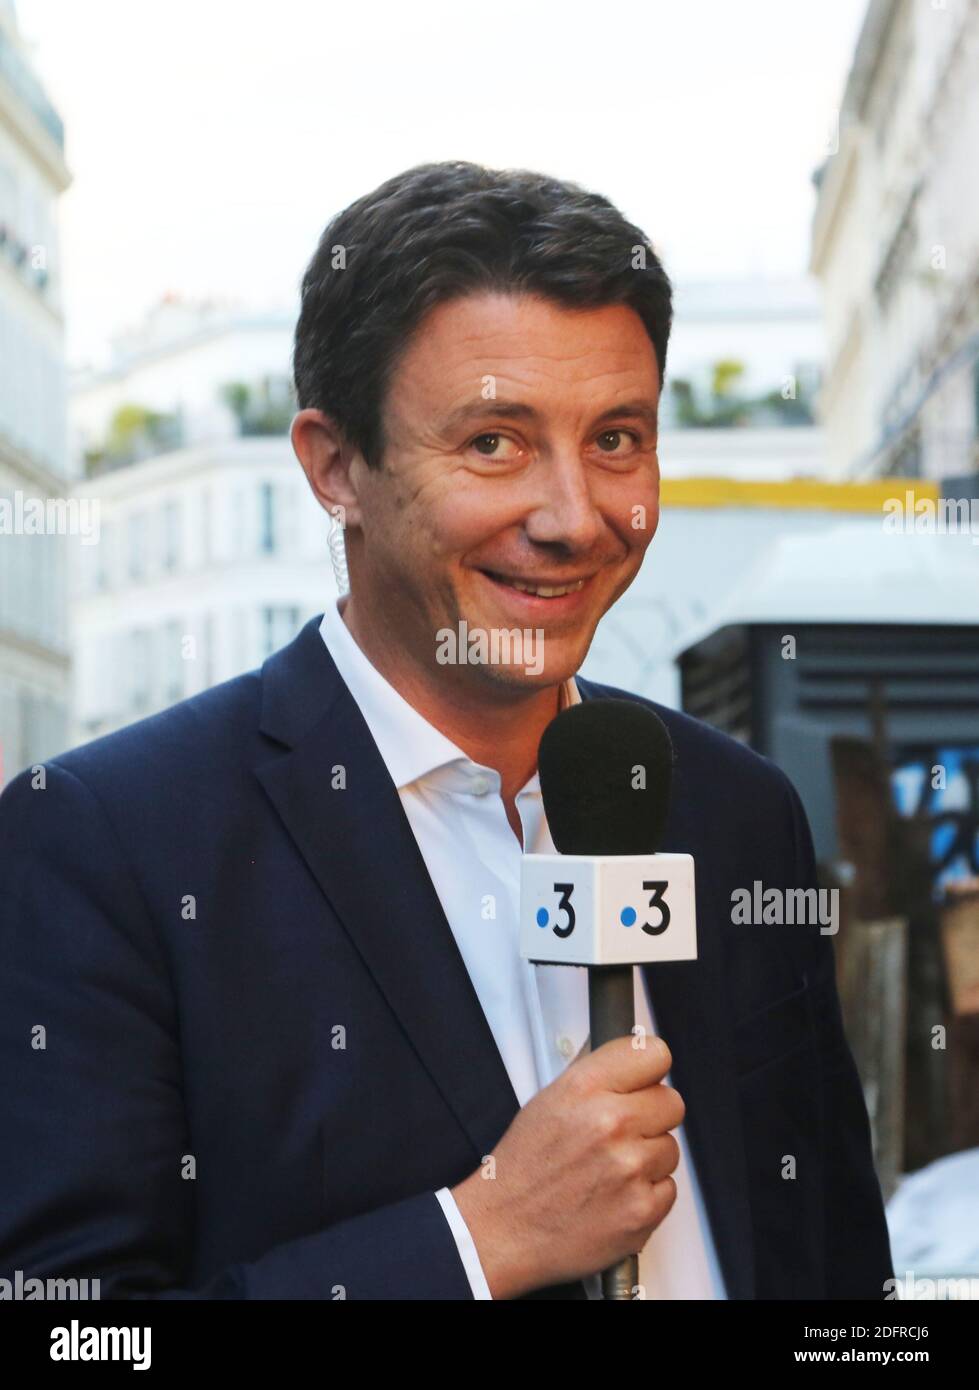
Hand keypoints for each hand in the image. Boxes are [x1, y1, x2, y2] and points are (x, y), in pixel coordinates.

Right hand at [451, 1034, 683, 1297]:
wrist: (504, 1229)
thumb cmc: (523, 1167)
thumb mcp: (549, 1100)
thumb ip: (596, 1075)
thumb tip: (630, 1055)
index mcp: (585, 1088)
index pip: (654, 1054)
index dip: (650, 1071)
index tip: (644, 1082)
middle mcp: (610, 1123)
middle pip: (672, 1102)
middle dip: (652, 1116)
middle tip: (624, 1132)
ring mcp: (630, 1168)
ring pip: (670, 1148)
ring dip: (648, 1158)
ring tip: (609, 1169)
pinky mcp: (642, 1210)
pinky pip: (668, 1188)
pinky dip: (646, 1194)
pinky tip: (614, 1195)